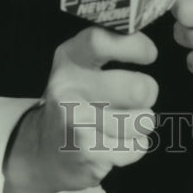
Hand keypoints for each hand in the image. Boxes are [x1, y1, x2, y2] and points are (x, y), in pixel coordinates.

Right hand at [1, 28, 157, 192]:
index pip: (100, 41)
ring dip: (140, 124)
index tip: (149, 54)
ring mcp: (75, 120)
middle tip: (140, 96)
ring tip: (123, 124)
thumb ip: (110, 48)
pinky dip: (133, 148)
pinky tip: (113, 145)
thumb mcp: (82, 67)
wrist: (43, 152)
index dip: (133, 46)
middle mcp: (66, 86)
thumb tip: (147, 44)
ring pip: (141, 121)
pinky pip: (136, 147)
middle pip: (137, 88)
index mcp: (69, 58)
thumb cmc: (77, 102)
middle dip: (148, 93)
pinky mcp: (86, 151)